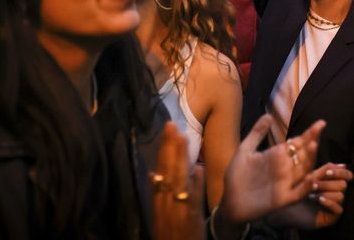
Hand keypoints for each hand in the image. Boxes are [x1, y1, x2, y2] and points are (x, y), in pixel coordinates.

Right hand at [152, 122, 204, 239]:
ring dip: (181, 158)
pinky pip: (194, 197)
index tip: (168, 129)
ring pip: (178, 179)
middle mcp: (165, 201)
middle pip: (167, 169)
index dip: (164, 148)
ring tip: (183, 137)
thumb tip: (154, 172)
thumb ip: (158, 192)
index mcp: (158, 198)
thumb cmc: (170, 232)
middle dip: (170, 147)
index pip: (160, 168)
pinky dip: (196, 183)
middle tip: (172, 125)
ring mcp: (178, 208)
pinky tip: (199, 168)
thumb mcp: (159, 212)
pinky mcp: (191, 217)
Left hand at [219, 114, 325, 223]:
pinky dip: (306, 187)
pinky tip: (310, 178)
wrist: (229, 201)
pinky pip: (298, 193)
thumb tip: (269, 115)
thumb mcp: (245, 151)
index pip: (297, 143)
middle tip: (319, 129)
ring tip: (314, 145)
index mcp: (277, 156)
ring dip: (310, 159)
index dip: (309, 134)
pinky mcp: (282, 199)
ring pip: (304, 171)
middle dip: (312, 142)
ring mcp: (285, 184)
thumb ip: (257, 133)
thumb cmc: (237, 176)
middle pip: (303, 154)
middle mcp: (284, 169)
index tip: (320, 123)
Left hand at [268, 162, 351, 228]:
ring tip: (312, 195)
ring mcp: (336, 205)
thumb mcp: (312, 177)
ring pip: (341, 196)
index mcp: (334, 182)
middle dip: (327, 183)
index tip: (327, 173)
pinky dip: (328, 202)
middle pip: (343, 184)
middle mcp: (337, 193)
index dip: (340, 172)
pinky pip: (338, 209)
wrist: (288, 208)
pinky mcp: (333, 217)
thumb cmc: (298, 190)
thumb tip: (344, 165)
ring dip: (325, 193)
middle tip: (314, 185)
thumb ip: (326, 169)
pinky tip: (318, 200)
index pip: (347, 175)